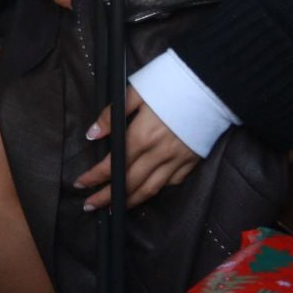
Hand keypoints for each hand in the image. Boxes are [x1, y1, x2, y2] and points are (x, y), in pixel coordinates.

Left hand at [73, 86, 201, 210]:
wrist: (211, 85)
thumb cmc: (171, 83)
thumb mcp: (137, 90)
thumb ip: (113, 114)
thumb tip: (93, 134)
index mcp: (142, 135)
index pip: (114, 163)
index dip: (95, 176)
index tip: (80, 183)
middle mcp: (159, 153)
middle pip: (129, 182)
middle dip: (107, 197)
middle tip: (90, 206)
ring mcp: (177, 160)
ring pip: (150, 189)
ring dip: (130, 201)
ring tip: (114, 208)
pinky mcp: (192, 162)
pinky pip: (171, 183)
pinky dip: (156, 190)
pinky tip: (145, 192)